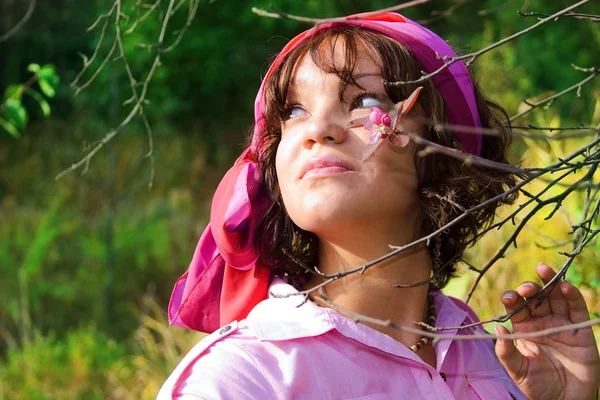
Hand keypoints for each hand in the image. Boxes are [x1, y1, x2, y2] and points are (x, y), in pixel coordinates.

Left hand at [495, 262, 598, 399]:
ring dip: (550, 282)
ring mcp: (561, 323)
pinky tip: (564, 286)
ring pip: (556, 297)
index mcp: (524, 327)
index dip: (513, 298)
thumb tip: (497, 330)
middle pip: (536, 297)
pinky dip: (572, 295)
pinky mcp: (579, 329)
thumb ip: (506, 352)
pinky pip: (576, 308)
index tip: (509, 297)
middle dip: (530, 288)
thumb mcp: (517, 370)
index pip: (517, 306)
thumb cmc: (538, 386)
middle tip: (526, 289)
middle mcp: (542, 321)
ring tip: (544, 270)